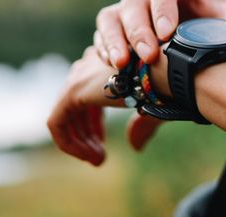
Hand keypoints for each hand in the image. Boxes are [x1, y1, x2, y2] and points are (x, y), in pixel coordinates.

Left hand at [47, 46, 166, 162]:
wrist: (167, 73)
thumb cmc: (168, 86)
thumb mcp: (151, 108)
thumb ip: (139, 125)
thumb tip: (135, 146)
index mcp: (105, 64)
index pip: (87, 98)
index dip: (93, 126)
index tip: (103, 147)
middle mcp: (88, 66)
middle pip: (75, 108)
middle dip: (86, 135)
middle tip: (99, 159)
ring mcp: (79, 77)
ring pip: (64, 117)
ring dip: (79, 143)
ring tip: (97, 160)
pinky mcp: (72, 91)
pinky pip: (57, 123)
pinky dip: (68, 143)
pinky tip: (89, 156)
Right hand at [92, 0, 225, 67]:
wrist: (193, 18)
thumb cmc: (211, 14)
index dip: (163, 7)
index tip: (168, 34)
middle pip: (135, 2)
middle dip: (139, 30)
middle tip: (148, 57)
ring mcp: (129, 2)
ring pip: (113, 15)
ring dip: (115, 40)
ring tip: (122, 64)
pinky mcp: (115, 22)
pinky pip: (103, 30)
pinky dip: (106, 47)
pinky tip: (114, 66)